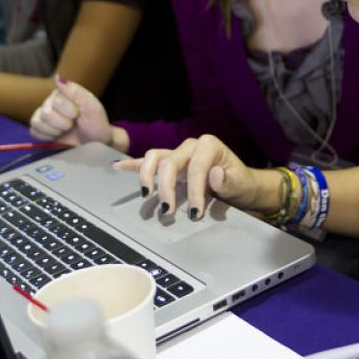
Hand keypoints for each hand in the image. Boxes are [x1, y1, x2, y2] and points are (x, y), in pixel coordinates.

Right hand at [30, 76, 115, 146]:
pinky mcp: (39, 128)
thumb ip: (76, 91)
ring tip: (66, 129)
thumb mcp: (92, 107)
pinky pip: (34, 131)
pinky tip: (58, 135)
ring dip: (56, 131)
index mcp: (63, 93)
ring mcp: (43, 115)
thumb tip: (58, 76)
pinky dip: (47, 137)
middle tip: (73, 124)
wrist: (94, 142)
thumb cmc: (95, 123)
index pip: (57, 102)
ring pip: (38, 122)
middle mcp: (51, 101)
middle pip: (46, 114)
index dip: (70, 112)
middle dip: (63, 124)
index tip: (79, 114)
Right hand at [114, 135, 274, 220]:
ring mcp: (178, 154)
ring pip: (154, 157)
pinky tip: (117, 167)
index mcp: (209, 146)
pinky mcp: (170, 164)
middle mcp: (190, 146)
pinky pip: (148, 162)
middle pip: (170, 162)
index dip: (194, 190)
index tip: (195, 213)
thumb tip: (214, 174)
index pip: (196, 167)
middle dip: (167, 187)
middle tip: (168, 211)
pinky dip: (133, 164)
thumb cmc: (240, 183)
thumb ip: (229, 181)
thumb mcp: (241, 184)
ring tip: (146, 193)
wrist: (240, 184)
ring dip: (147, 175)